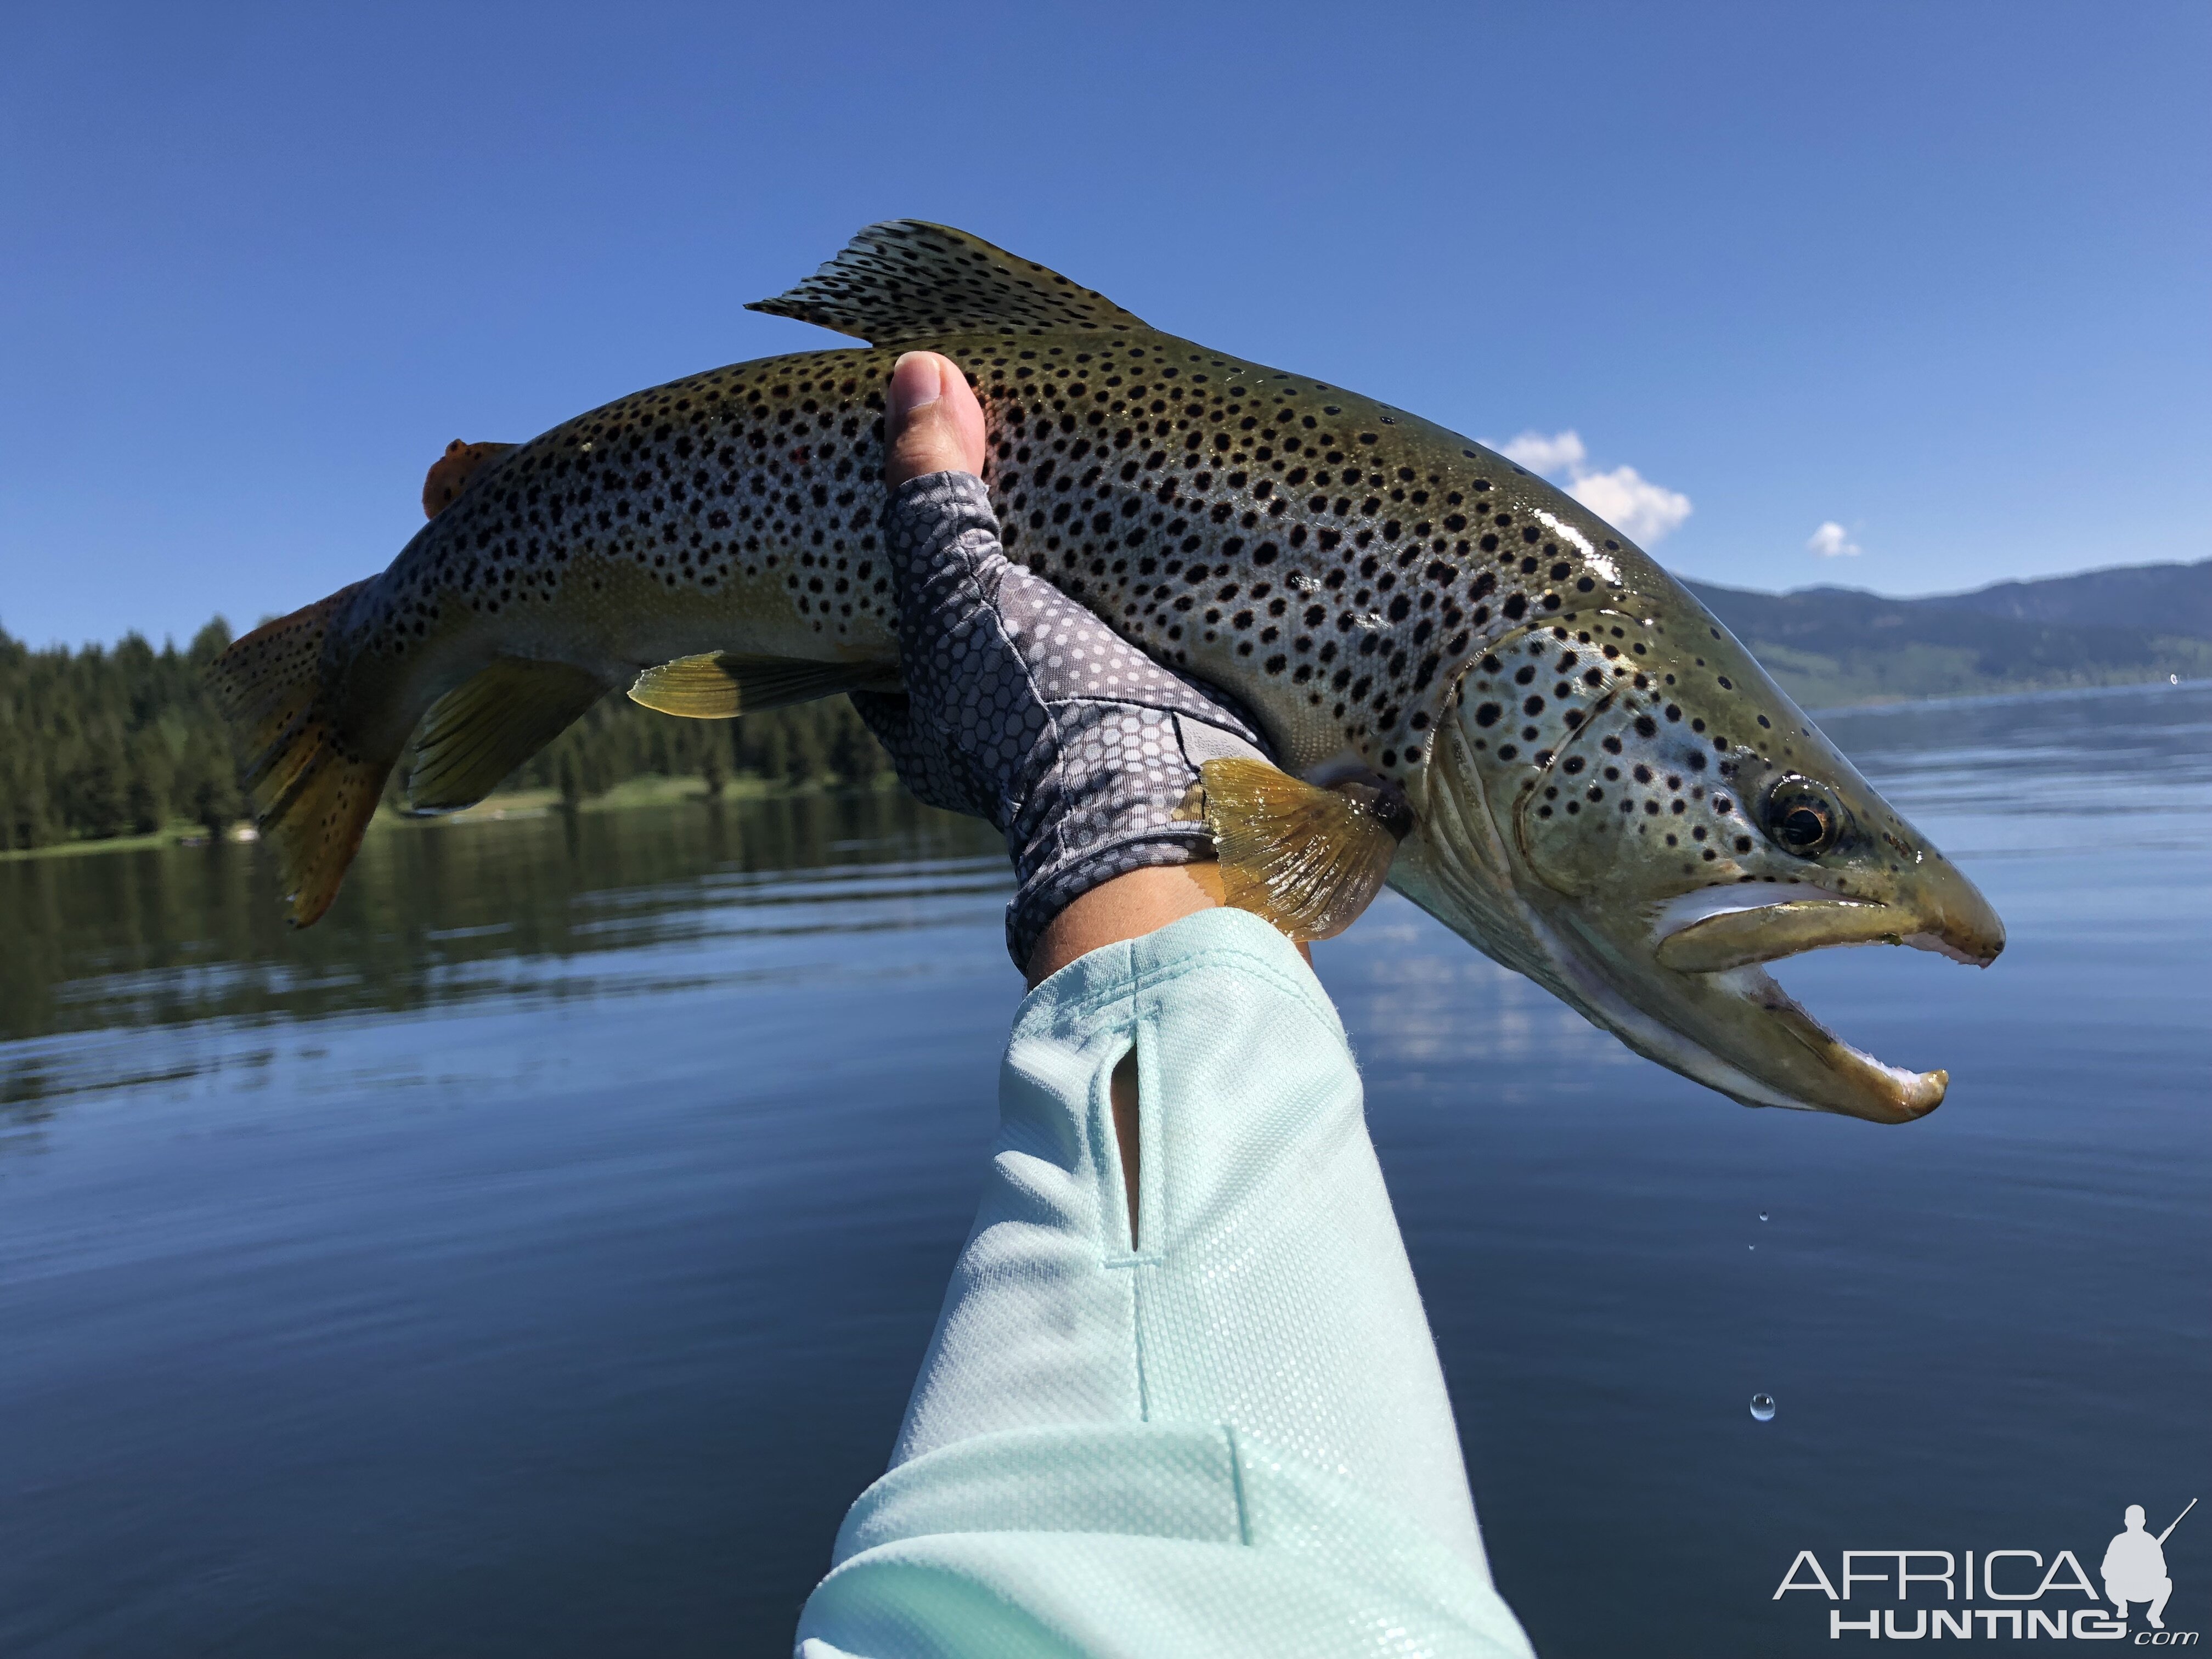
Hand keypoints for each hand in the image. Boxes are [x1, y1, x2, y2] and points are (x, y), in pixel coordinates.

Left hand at [857, 353, 1276, 983]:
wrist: (1164, 800)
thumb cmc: (1032, 706)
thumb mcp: (960, 581)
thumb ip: (934, 485)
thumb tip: (916, 370)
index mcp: (930, 732)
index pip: (884, 653)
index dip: (892, 587)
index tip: (911, 524)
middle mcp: (1001, 753)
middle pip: (981, 648)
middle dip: (998, 592)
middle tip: (1015, 510)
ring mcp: (1085, 751)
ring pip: (1067, 656)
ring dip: (1084, 601)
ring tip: (1098, 518)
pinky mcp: (1163, 739)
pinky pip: (1147, 663)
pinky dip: (1151, 617)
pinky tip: (1164, 562)